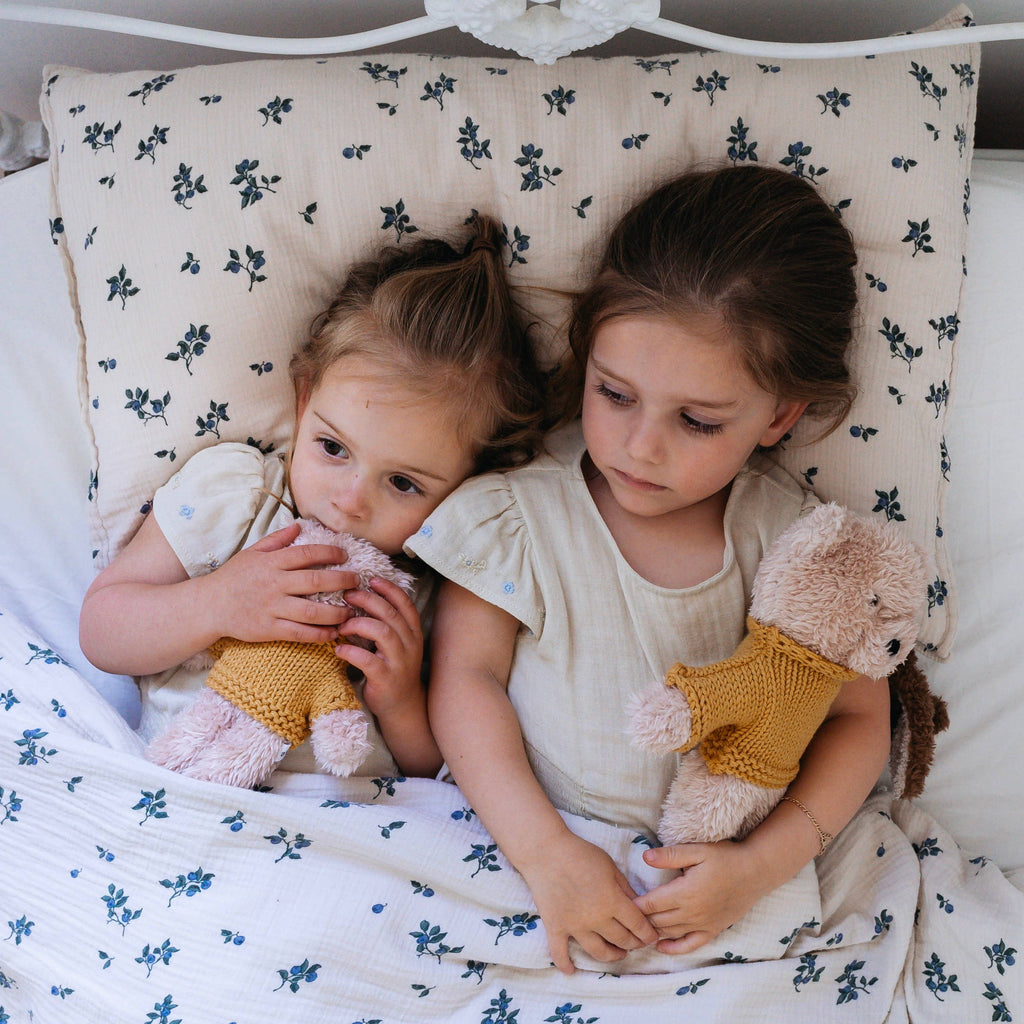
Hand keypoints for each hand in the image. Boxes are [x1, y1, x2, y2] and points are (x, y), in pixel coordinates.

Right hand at [206, 523, 360, 643]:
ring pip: (312, 611)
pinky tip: (334, 632)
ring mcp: (272, 608)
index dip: (330, 553)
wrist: (209, 606)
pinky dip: (320, 634)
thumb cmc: (233, 577)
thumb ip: (277, 540)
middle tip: (357, 581)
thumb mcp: (252, 553)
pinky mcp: (269, 630)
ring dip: (337, 612)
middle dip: (342, 580)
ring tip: (351, 610)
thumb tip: (299, 527)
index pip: (307, 554)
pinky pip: (300, 633)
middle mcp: (274, 584)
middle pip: (316, 581)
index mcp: (272, 563)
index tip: (345, 555)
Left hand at [334, 578, 424, 718]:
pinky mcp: (386, 679)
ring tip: (342, 625)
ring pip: (383, 632)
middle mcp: (410, 644)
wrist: (403, 706)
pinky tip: (339, 649)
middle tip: (348, 596)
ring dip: (358, 624)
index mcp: (413, 632)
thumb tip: (363, 599)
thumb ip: (388, 624)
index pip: (405, 603)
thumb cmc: (394, 669)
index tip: (370, 580)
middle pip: (391, 613)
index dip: (389, 589)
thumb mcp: (398, 644)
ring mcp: (400, 662)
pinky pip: (368, 660)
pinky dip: (351, 651)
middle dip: (368, 600)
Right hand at [518, 831, 658, 973]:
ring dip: (612, 956)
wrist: (545, 850)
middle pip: (622, 940)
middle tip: (637, 942)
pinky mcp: (555, 927)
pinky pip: (560, 953)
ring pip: (598, 952)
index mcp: (612, 901)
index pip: (637, 925)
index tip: (651, 935)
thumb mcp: (610, 866)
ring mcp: (574, 926)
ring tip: (618, 953)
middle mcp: (595, 918)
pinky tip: (571, 971)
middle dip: (634, 944)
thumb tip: (639, 906)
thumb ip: (626, 888)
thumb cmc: (581, 853)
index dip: (648, 933)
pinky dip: (565, 965)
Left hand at [633, 840, 769, 953]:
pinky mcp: (713, 930)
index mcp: (685, 892)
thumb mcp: (698, 850)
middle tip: (622, 917)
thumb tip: (645, 857)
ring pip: (670, 933)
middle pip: (657, 921)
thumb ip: (670, 855)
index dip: (634, 905)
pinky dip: (674, 948)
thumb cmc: (725, 857)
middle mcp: (692, 912)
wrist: (755, 872)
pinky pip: (690, 945)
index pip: (652, 904)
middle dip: (639, 920)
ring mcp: (703, 924)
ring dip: (652, 932)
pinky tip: (661, 947)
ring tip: (635, 929)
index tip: (619, 903)